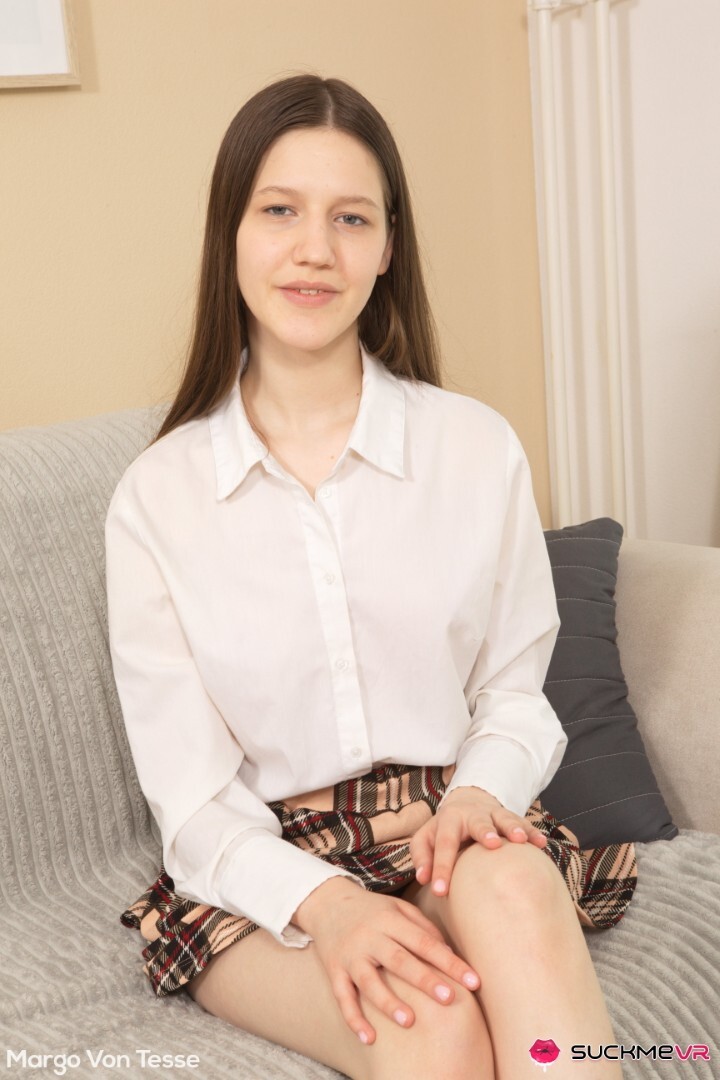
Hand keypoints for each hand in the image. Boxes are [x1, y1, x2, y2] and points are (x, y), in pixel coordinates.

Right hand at [293, 877, 481, 1044]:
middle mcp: (370, 937)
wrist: (327, 903)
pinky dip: (354, 1019)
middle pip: (399, 960)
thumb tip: (450, 955)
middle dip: (425, 980)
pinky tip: (369, 1038)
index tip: (473, 981)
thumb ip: (424, 928)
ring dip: (388, 1002)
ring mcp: (350, 955)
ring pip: (369, 981)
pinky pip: (343, 997)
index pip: (424, 942)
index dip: (449, 962)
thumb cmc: (373, 910)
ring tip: (408, 1021)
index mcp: (390, 920)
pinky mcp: (334, 971)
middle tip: (449, 999)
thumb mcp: (398, 908)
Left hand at [409, 786, 547, 897]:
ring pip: (504, 818)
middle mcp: (472, 814)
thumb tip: (423, 879)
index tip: (439, 892)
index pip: (444, 844)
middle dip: (485, 832)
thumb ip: (422, 856)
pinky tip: (541, 843)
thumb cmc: (444, 831)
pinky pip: (524, 824)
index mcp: (449, 820)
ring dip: (512, 828)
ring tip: (520, 839)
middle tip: (491, 844)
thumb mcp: (426, 838)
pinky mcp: (510, 818)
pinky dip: (532, 833)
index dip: (441, 868)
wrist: (467, 803)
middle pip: (478, 822)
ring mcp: (494, 814)